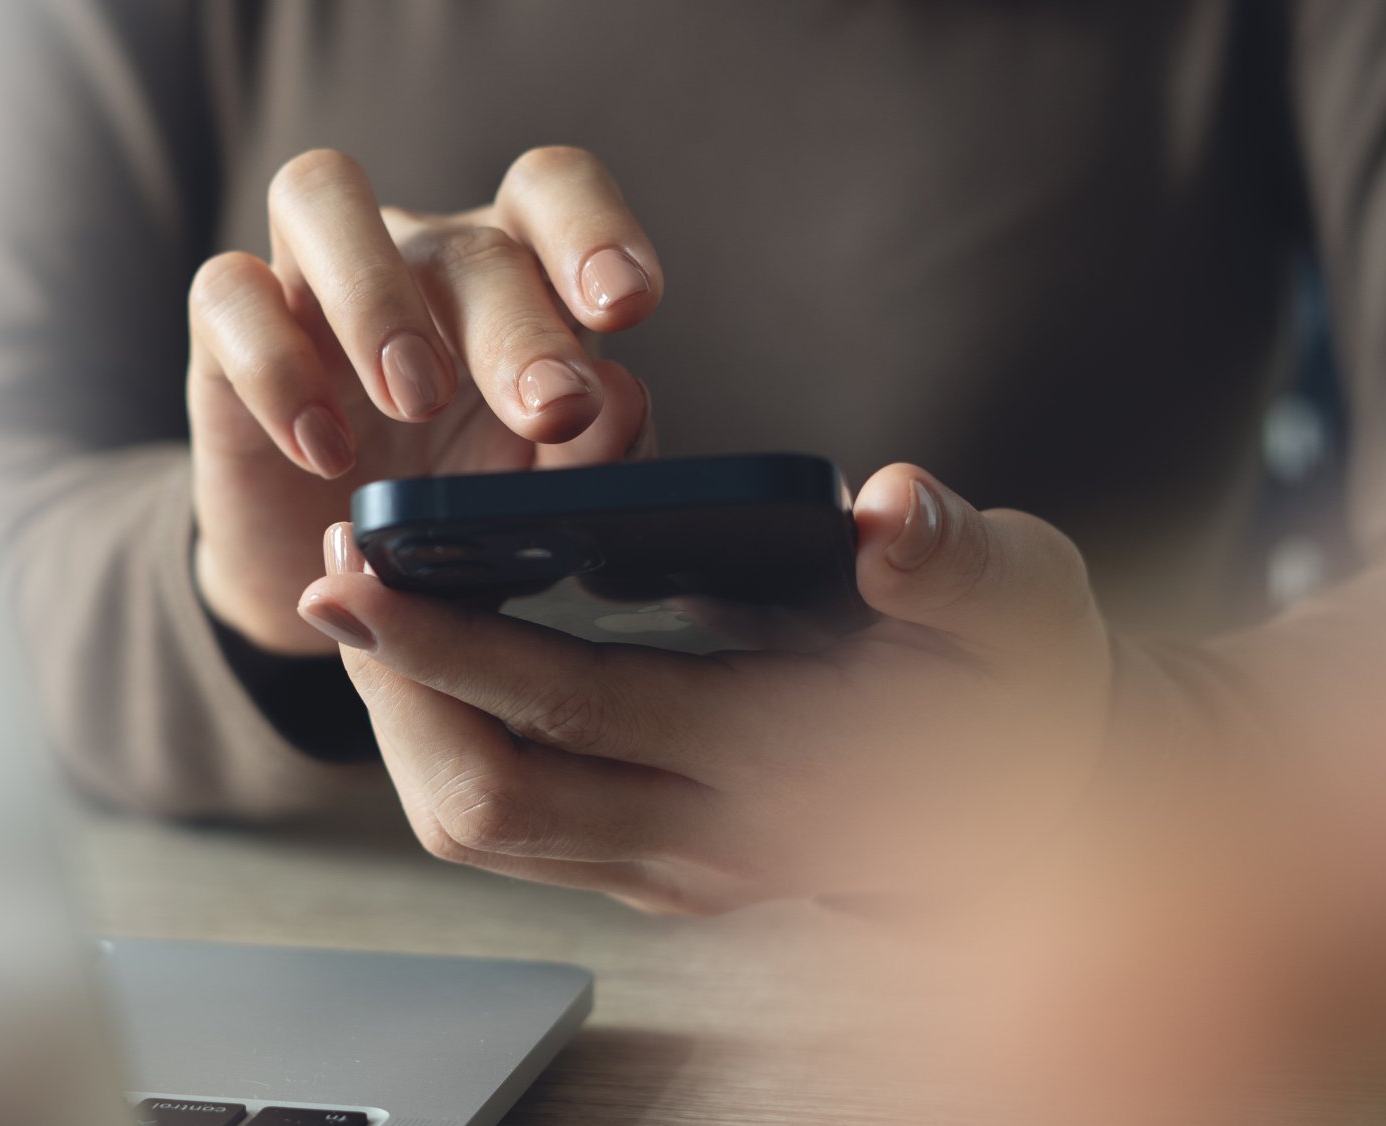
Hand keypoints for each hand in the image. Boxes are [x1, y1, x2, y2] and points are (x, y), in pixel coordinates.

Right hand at [190, 147, 660, 654]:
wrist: (343, 586)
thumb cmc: (458, 513)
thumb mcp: (532, 503)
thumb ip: (587, 460)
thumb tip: (620, 400)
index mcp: (513, 274)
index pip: (551, 192)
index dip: (592, 229)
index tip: (628, 306)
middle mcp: (414, 256)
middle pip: (463, 236)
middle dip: (513, 323)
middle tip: (547, 410)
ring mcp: (310, 281)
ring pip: (319, 191)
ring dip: (375, 294)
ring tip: (412, 398)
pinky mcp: (223, 333)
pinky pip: (227, 293)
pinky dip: (276, 366)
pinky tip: (322, 450)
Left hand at [294, 464, 1114, 909]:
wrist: (1053, 806)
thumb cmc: (1030, 685)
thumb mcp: (1029, 604)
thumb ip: (960, 562)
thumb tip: (888, 514)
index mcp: (790, 768)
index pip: (578, 712)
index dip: (451, 640)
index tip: (365, 562)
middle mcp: (712, 845)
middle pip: (488, 796)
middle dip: (391, 682)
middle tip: (332, 572)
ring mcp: (676, 871)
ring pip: (484, 828)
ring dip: (407, 718)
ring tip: (362, 608)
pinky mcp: (657, 865)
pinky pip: (517, 829)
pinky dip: (449, 745)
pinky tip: (428, 661)